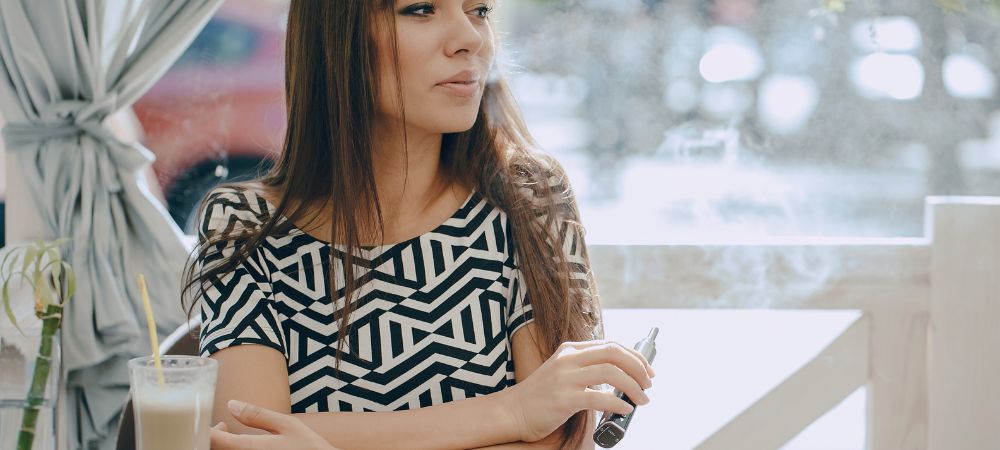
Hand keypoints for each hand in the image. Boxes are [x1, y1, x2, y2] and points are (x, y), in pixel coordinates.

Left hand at [210, 400, 339, 449]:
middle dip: (212, 438)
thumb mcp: (288, 425)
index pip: (212, 440)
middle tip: (223, 427)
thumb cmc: (309, 448)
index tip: (215, 423)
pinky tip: (246, 445)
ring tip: (233, 435)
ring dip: (222, 445)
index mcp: (250, 448)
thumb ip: (258, 415)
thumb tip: (231, 404)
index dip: (206, 430)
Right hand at [504, 340, 654, 442]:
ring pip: (611, 373)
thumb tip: (621, 377)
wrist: (513, 411)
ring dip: (633, 387)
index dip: (635, 357)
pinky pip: (599, 397)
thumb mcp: (563, 372)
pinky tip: (625, 409)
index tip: (648, 371)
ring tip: (642, 400)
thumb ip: (586, 369)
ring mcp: (565, 378)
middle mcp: (568, 359)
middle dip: (638, 368)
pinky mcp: (563, 399)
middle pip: (614, 354)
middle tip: (649, 384)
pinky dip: (618, 403)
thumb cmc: (541, 396)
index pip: (611, 345)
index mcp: (570, 349)